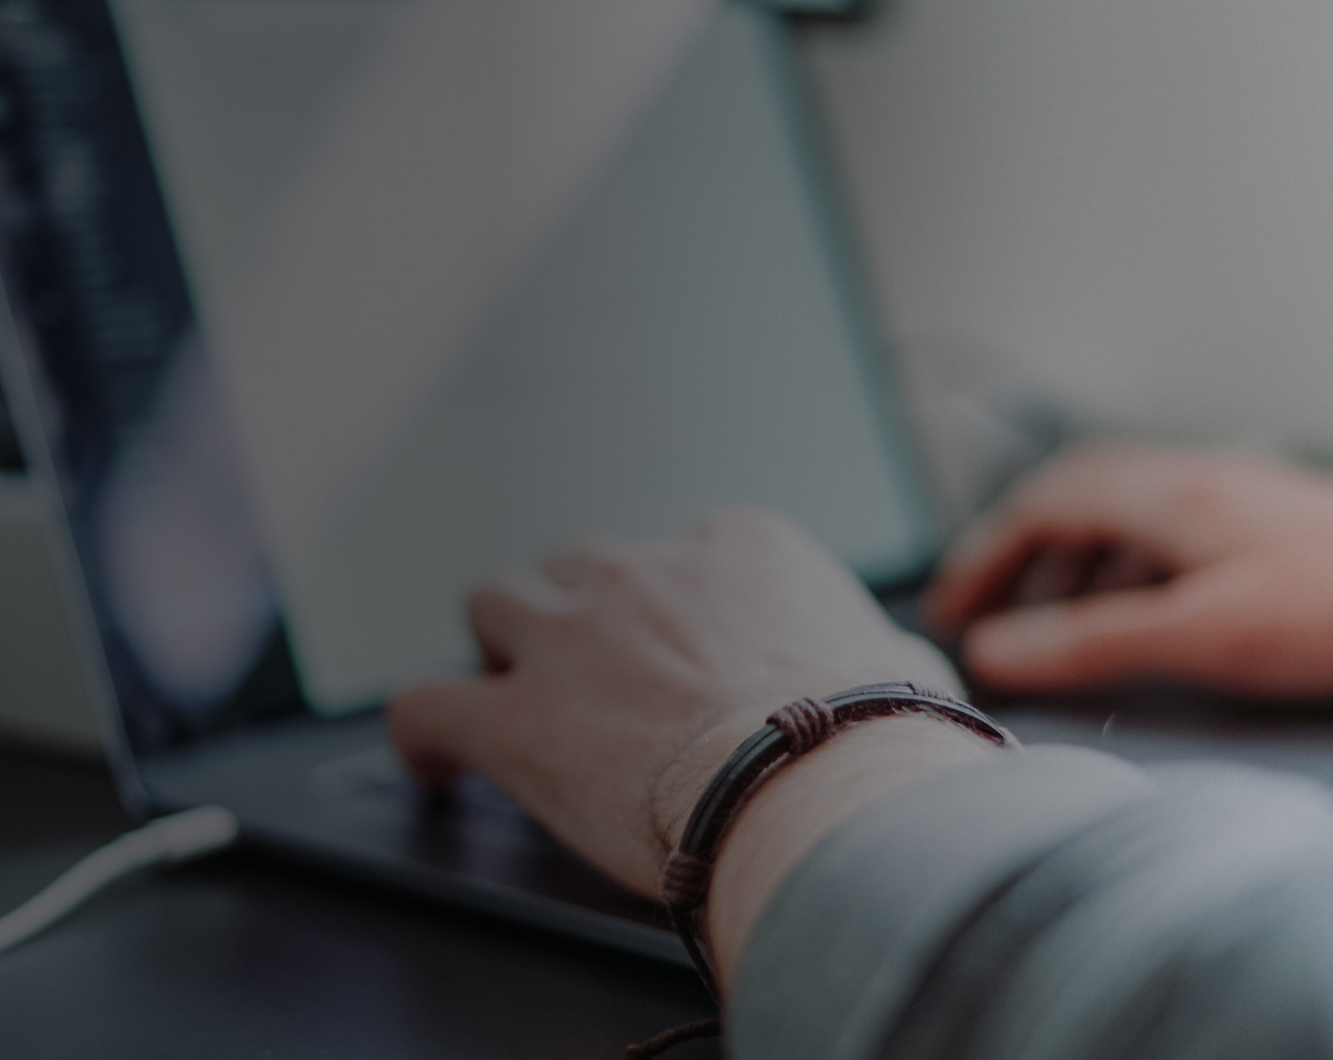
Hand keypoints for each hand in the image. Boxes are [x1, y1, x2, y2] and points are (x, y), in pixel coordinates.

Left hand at [387, 508, 962, 896]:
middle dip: (582, 609)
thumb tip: (908, 683)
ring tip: (509, 689)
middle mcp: (646, 574)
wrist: (816, 782)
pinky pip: (427, 705)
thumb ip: (885, 659)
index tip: (696, 655)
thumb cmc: (876, 738)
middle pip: (581, 563)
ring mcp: (571, 640)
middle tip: (598, 669)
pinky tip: (437, 765)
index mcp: (743, 549)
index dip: (686, 609)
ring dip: (500, 643)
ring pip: (493, 603)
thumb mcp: (908, 671)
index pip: (696, 553)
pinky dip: (424, 733)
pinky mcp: (517, 720)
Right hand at [927, 446, 1332, 698]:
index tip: (951, 609)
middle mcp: (1196, 479)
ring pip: (1125, 517)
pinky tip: (1150, 621)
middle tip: (986, 613)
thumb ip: (1088, 646)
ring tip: (1055, 628)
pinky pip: (1171, 536)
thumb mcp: (1199, 639)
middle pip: (1074, 498)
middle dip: (1019, 557)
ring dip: (1074, 568)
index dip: (982, 558)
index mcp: (1165, 492)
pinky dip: (1130, 574)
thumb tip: (996, 652)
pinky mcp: (1275, 528)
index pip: (1037, 505)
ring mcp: (1238, 499)